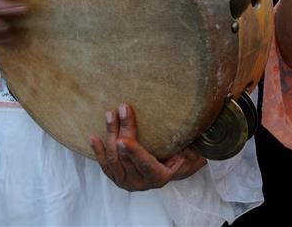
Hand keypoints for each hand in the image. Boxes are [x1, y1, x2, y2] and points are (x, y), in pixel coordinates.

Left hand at [91, 104, 205, 190]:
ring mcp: (127, 182)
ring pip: (114, 159)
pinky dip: (99, 151)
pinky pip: (106, 165)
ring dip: (110, 135)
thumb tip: (197, 125)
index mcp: (160, 177)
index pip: (145, 164)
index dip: (134, 153)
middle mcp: (141, 183)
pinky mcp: (118, 177)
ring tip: (111, 114)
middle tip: (122, 109)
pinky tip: (94, 137)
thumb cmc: (185, 154)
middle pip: (126, 157)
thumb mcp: (192, 149)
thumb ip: (191, 143)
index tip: (123, 139)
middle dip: (122, 131)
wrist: (174, 168)